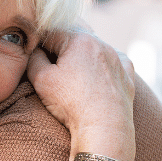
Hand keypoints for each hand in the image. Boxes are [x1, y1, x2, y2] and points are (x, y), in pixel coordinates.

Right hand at [26, 31, 135, 160]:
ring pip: (94, 48)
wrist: (104, 129)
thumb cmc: (71, 104)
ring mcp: (117, 58)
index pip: (51, 32)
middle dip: (60, 47)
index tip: (34, 57)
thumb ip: (34, 58)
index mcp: (79, 39)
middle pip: (74, 37)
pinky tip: (94, 78)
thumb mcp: (41, 80)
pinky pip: (111, 62)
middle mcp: (102, 43)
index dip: (38, 44)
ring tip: (72, 75)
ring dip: (81, 56)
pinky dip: (101, 66)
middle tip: (51, 66)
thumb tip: (35, 50)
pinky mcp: (127, 74)